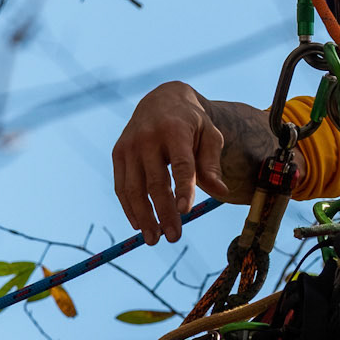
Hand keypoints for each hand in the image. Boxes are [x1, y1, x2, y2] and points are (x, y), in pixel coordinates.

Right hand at [113, 83, 229, 244]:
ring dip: (144, 217)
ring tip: (154, 239)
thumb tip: (221, 192)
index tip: (186, 212)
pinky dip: (129, 207)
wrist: (161, 100)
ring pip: (134, 188)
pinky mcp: (118, 154)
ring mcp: (129, 146)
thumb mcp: (209, 136)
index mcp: (175, 130)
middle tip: (174, 237)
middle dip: (164, 212)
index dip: (182, 188)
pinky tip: (139, 225)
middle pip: (155, 182)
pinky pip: (121, 186)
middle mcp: (148, 137)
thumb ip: (212, 164)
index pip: (180, 164)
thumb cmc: (192, 124)